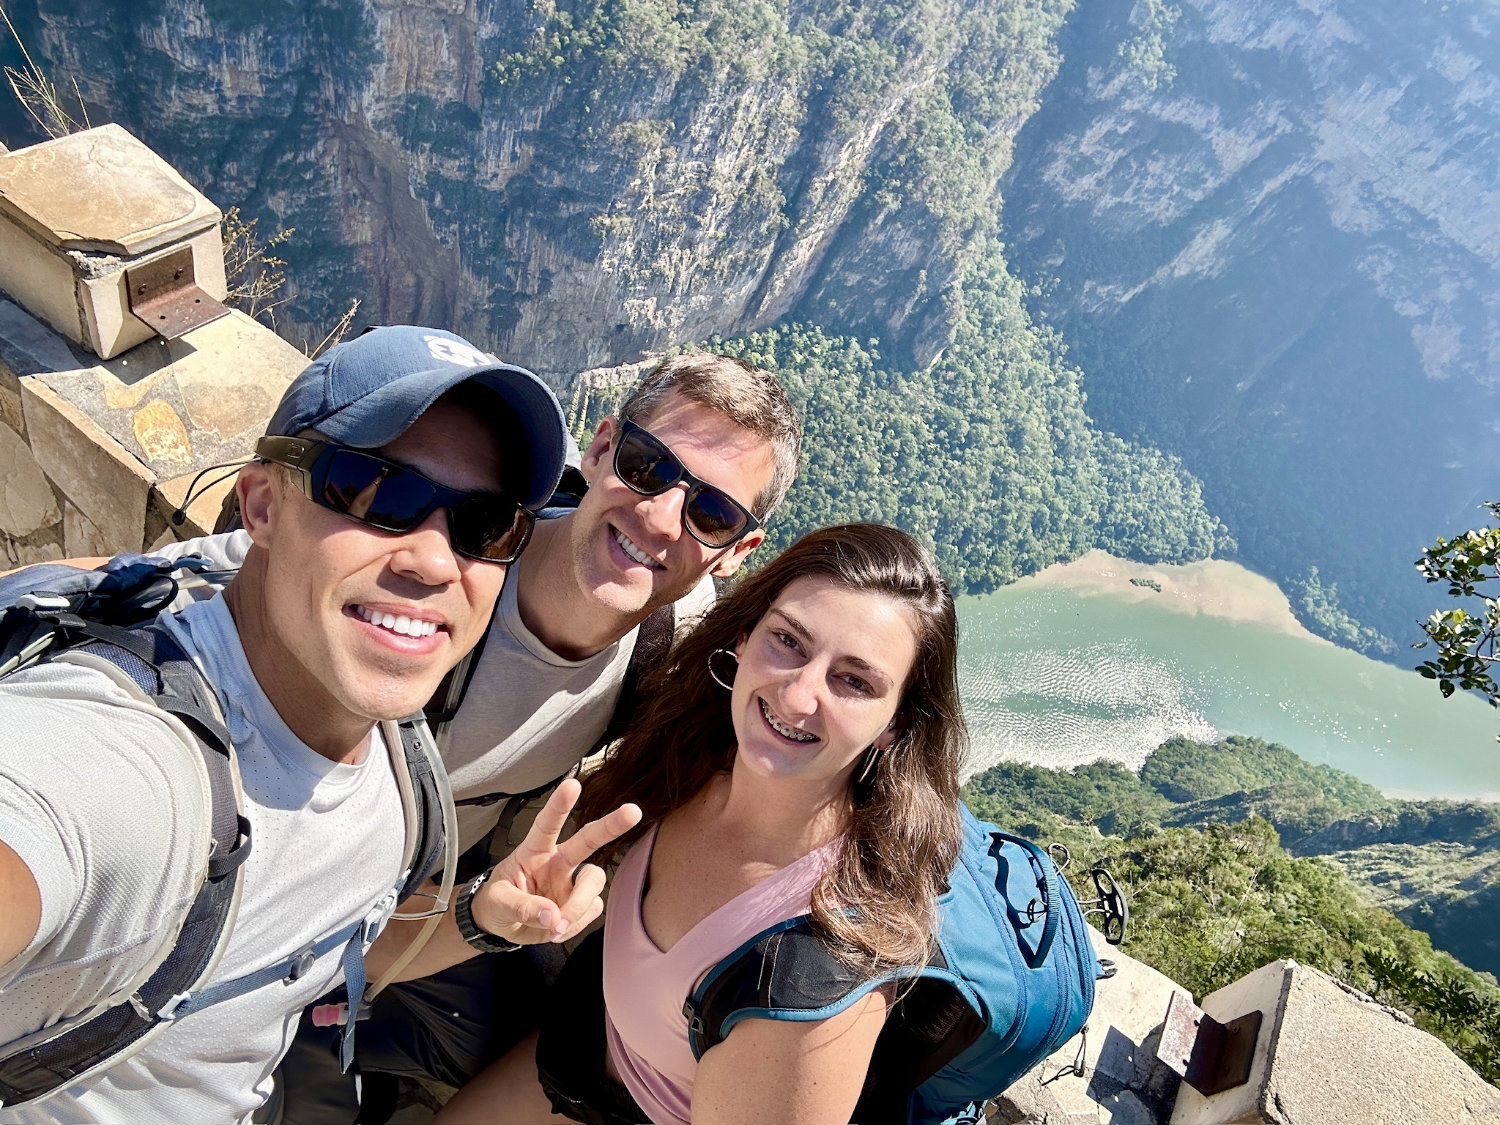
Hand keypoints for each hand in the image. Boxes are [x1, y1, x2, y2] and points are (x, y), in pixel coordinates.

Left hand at [469, 778, 640, 944]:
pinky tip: (556, 930)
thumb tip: (553, 917)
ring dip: (577, 907)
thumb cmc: (497, 903)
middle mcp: (558, 862)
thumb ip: (522, 907)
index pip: (547, 824)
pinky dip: (575, 925)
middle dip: (611, 825)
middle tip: (633, 811)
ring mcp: (572, 882)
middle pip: (589, 839)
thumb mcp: (496, 903)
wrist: (503, 927)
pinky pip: (592, 911)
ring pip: (594, 883)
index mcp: (534, 852)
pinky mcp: (582, 903)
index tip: (572, 784)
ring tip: (553, 928)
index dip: (559, 805)